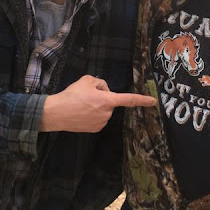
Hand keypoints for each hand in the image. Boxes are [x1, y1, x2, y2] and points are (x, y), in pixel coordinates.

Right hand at [40, 75, 156, 132]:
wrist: (56, 113)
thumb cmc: (71, 95)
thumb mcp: (86, 80)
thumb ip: (100, 82)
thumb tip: (105, 90)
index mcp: (107, 100)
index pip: (128, 99)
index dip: (142, 100)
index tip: (153, 102)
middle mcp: (107, 113)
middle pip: (110, 102)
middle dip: (102, 97)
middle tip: (86, 95)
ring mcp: (101, 123)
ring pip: (104, 110)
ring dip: (97, 106)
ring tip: (81, 104)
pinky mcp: (95, 129)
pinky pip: (98, 118)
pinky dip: (92, 115)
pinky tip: (81, 113)